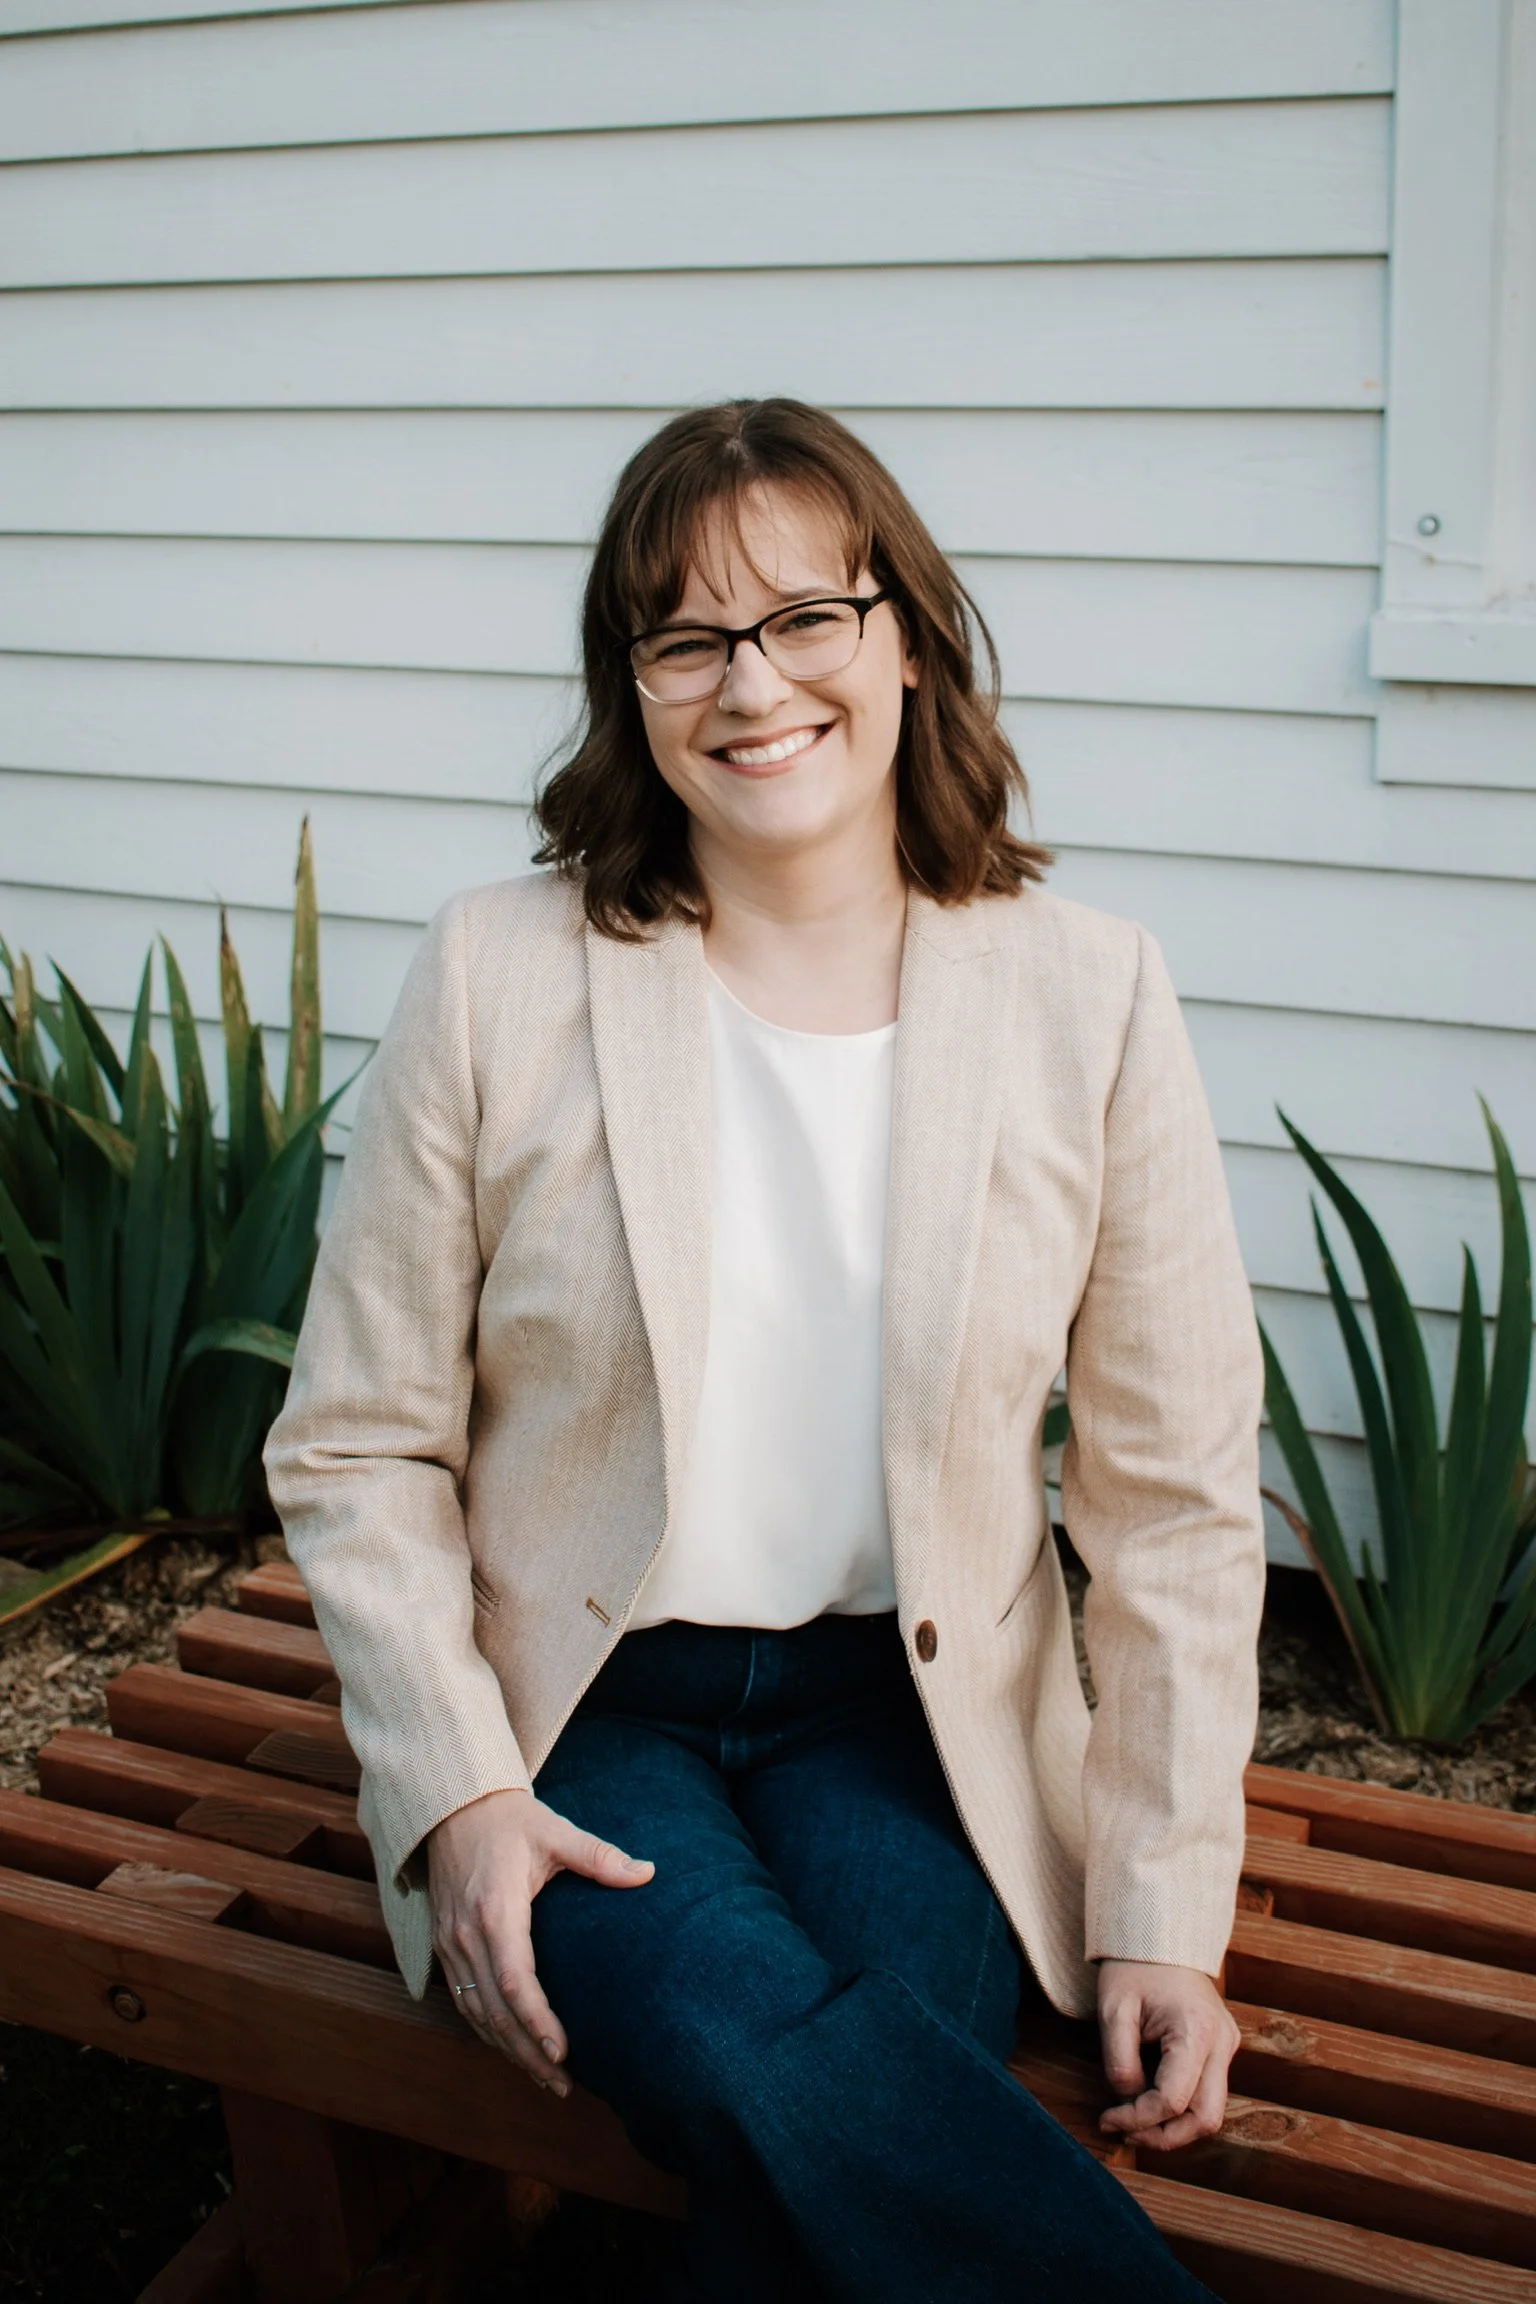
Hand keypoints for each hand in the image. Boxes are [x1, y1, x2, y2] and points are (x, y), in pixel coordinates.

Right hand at [427, 1786, 653, 2094]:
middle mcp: (466, 1934)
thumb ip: (599, 1857)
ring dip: (507, 2050)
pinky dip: (487, 2030)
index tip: (564, 2053)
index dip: (538, 2023)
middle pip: (494, 2011)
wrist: (451, 1805)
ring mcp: (450, 1943)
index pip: (516, 1981)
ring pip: (475, 2013)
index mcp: (496, 1910)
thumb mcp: (555, 1832)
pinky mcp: (444, 1945)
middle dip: (527, 2053)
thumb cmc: (509, 1819)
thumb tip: (649, 1872)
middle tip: (562, 2085)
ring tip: (544, 2078)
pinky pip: (462, 2000)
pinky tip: (512, 2047)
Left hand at [1096, 1960, 1238, 2151]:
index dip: (1138, 2118)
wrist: (1160, 1934)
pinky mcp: (1221, 2048)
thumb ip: (1118, 2062)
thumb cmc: (1134, 1968)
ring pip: (1211, 2112)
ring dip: (1174, 2128)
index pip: (1173, 2100)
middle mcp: (1221, 2043)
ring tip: (1134, 2122)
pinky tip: (1149, 2102)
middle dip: (1165, 2136)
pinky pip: (1207, 2093)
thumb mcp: (1113, 2010)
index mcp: (1196, 2031)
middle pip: (1206, 2119)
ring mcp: (1226, 2046)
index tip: (1107, 2119)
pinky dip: (1181, 2108)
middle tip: (1125, 2133)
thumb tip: (1128, 2101)